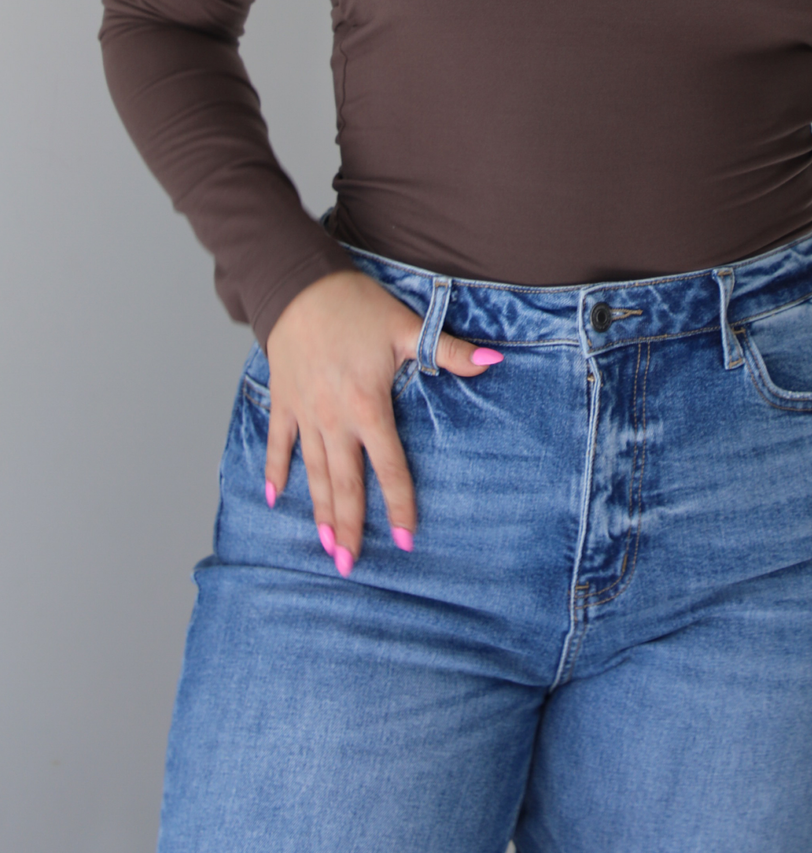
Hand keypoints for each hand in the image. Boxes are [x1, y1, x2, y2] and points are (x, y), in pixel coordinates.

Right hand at [262, 269, 501, 575]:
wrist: (299, 286)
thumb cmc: (357, 306)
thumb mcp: (407, 327)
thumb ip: (450, 352)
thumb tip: (494, 361)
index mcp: (368, 406)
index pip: (388, 466)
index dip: (398, 504)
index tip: (404, 539)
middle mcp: (334, 419)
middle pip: (345, 482)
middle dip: (349, 526)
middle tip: (351, 567)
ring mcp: (305, 413)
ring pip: (313, 473)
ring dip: (319, 511)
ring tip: (326, 547)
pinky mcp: (283, 402)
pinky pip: (278, 445)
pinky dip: (276, 473)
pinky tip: (277, 500)